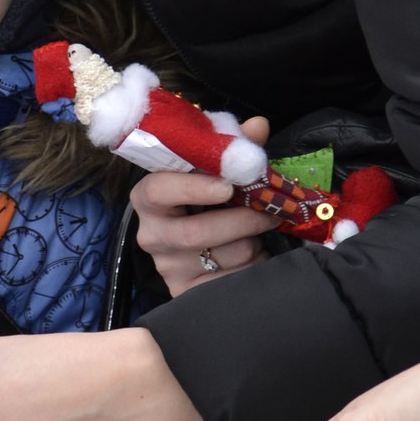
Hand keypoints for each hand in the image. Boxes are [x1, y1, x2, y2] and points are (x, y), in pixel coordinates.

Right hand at [130, 115, 271, 294]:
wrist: (202, 251)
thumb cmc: (209, 201)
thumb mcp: (217, 172)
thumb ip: (234, 147)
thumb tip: (258, 126)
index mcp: (149, 200)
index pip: (156, 191)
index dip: (191, 187)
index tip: (226, 186)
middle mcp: (151, 236)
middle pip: (196, 231)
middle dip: (241, 219)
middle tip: (270, 210)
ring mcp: (169, 269)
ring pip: (223, 256)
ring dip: (253, 242)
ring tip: (261, 232)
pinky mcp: (189, 294)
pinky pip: (233, 282)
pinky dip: (253, 266)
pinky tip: (255, 256)